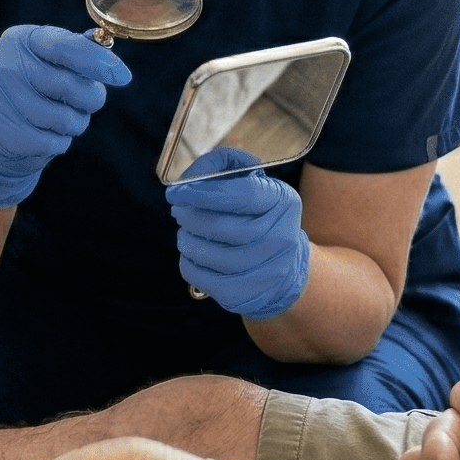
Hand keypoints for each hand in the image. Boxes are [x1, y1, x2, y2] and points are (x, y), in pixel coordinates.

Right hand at [0, 25, 131, 208]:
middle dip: (90, 98)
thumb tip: (107, 51)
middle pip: (69, 86)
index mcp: (20, 39)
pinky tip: (45, 134)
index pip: (66, 47)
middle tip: (85, 102)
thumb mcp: (50, 60)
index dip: (98, 62)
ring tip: (62, 118)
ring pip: (63, 118)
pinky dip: (59, 142)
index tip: (123, 77)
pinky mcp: (2, 133)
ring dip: (75, 123)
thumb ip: (78, 51)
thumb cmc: (35, 88)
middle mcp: (5, 66)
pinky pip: (52, 142)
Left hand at [164, 147, 311, 318]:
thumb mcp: (255, 183)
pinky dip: (188, 262)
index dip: (203, 192)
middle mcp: (280, 237)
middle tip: (179, 210)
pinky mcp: (245, 294)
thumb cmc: (260, 217)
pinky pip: (201, 277)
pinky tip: (192, 252)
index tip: (176, 191)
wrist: (283, 268)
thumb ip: (226, 165)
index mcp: (283, 203)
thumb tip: (195, 174)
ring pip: (208, 253)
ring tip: (186, 231)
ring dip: (186, 238)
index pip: (241, 194)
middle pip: (221, 226)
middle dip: (190, 216)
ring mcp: (265, 270)